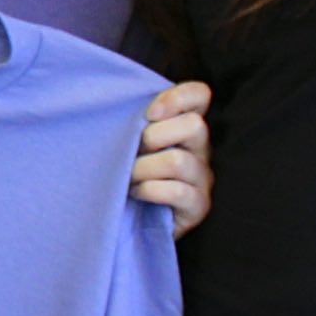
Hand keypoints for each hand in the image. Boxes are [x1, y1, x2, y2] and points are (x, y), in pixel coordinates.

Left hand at [131, 81, 212, 236]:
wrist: (128, 220)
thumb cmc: (125, 172)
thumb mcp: (128, 141)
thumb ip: (130, 120)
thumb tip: (113, 103)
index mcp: (184, 125)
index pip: (199, 95)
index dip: (178, 97)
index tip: (149, 112)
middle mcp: (200, 148)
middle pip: (195, 125)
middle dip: (153, 136)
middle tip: (131, 151)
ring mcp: (202, 178)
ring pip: (179, 161)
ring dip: (143, 168)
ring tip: (127, 176)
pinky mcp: (198, 206)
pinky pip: (178, 192)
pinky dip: (150, 190)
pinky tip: (136, 193)